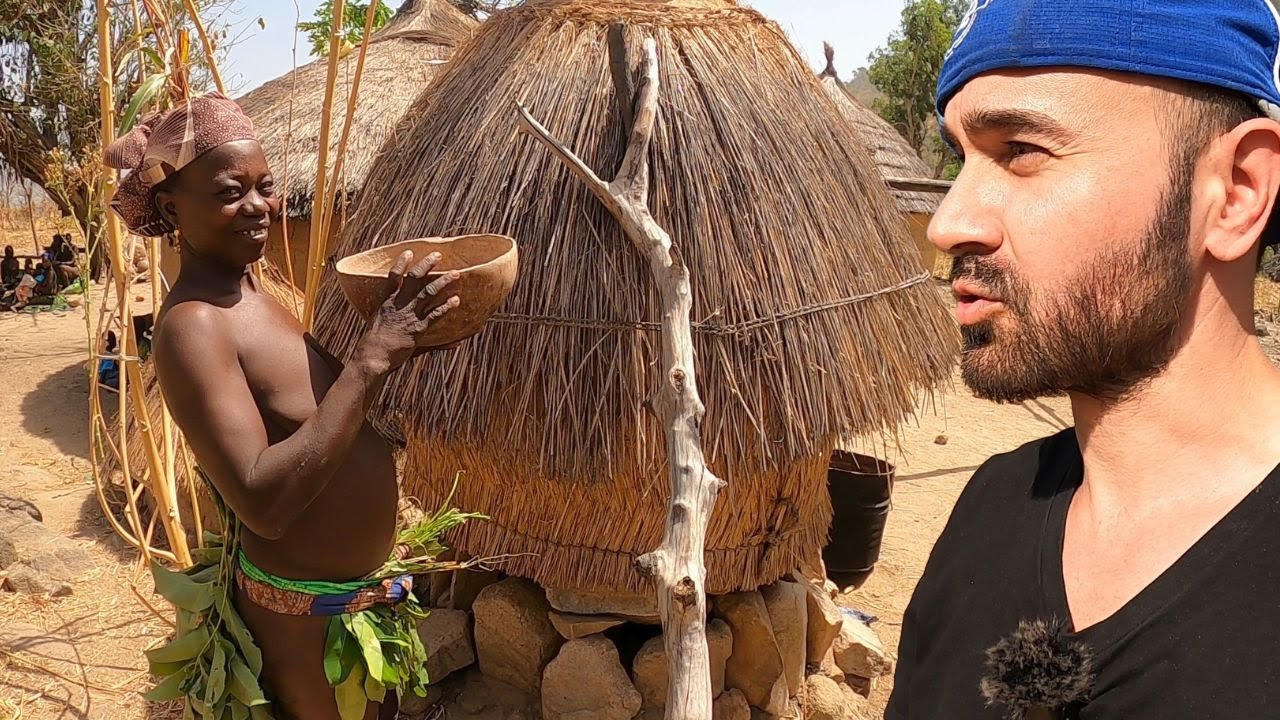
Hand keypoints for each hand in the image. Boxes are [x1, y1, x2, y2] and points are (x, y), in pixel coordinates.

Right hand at [353, 250, 460, 375]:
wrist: (372, 356)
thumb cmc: (376, 344)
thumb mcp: (386, 330)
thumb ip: (399, 321)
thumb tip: (410, 316)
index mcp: (387, 302)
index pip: (392, 277)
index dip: (401, 263)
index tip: (409, 252)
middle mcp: (398, 304)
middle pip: (413, 279)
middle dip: (426, 265)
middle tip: (437, 255)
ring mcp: (409, 315)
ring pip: (427, 293)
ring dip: (442, 282)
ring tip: (455, 274)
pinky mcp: (417, 328)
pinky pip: (435, 315)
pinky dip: (446, 307)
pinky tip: (456, 300)